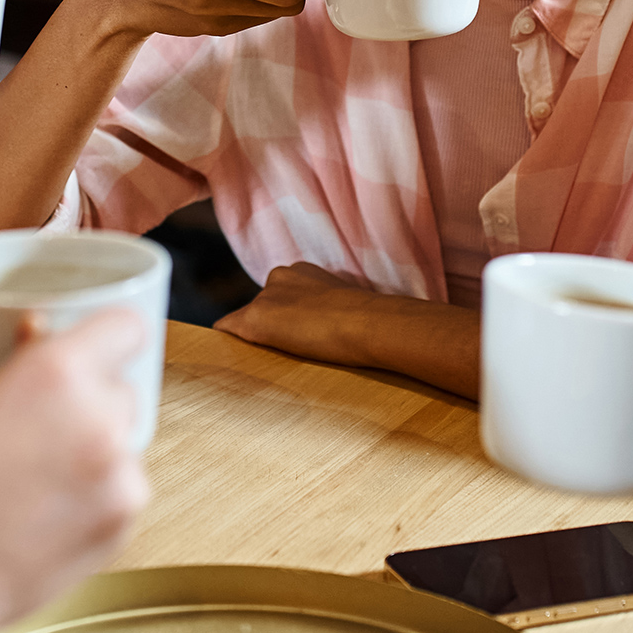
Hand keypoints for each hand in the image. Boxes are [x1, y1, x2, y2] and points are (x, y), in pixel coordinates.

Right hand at [0, 308, 150, 632]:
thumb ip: (16, 371)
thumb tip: (38, 332)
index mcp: (53, 374)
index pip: (125, 327)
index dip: (110, 338)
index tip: (97, 349)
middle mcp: (97, 418)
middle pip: (122, 389)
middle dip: (92, 403)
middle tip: (44, 428)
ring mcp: (117, 475)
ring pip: (123, 443)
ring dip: (95, 452)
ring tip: (35, 482)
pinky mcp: (122, 523)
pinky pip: (122, 491)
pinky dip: (95, 497)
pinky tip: (45, 513)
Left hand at [216, 262, 483, 397]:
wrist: (371, 325)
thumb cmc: (382, 320)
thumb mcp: (368, 309)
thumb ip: (364, 314)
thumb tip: (412, 329)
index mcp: (308, 273)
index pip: (285, 293)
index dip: (289, 315)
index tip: (298, 331)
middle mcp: (282, 279)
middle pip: (261, 305)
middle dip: (266, 324)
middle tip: (280, 348)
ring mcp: (266, 301)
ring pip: (246, 320)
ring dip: (251, 337)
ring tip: (255, 359)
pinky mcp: (256, 323)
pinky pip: (229, 331)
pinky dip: (225, 343)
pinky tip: (219, 357)